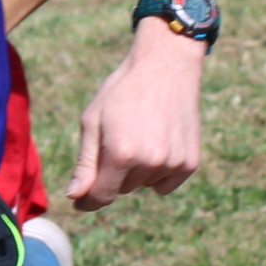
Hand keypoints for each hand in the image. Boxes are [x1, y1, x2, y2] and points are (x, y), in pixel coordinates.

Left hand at [67, 27, 204, 208]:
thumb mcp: (93, 120)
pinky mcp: (191, 163)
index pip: (101, 196)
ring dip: (137, 170)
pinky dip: (159, 172)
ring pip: (144, 185)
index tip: (81, 199)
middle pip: (122, 189)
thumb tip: (75, 196)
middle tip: (119, 138)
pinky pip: (165, 184)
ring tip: (141, 135)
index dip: (87, 200)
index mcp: (121, 153)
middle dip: (114, 172)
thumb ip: (85, 162)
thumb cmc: (122, 91)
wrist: (166, 66)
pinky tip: (159, 143)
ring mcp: (173, 163)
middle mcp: (149, 162)